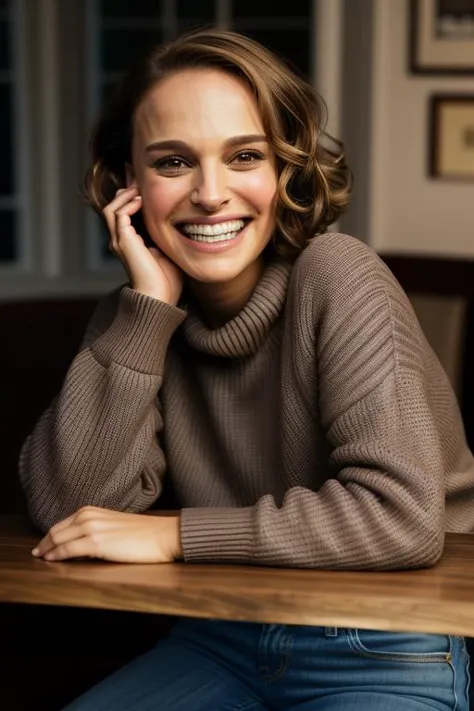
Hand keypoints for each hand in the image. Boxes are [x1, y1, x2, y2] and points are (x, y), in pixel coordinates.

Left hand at [31, 506, 182, 562]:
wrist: (163, 535)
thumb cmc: (144, 533)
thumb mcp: (114, 525)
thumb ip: (96, 529)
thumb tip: (81, 544)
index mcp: (93, 510)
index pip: (62, 524)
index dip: (50, 536)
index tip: (43, 545)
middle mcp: (89, 516)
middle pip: (56, 531)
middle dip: (44, 543)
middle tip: (37, 554)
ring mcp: (92, 528)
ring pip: (58, 540)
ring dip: (47, 550)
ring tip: (42, 558)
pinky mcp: (96, 543)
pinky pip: (68, 550)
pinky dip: (56, 555)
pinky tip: (51, 560)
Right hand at [103, 186, 183, 304]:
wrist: (159, 298)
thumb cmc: (167, 281)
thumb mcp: (169, 251)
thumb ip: (168, 237)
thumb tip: (184, 222)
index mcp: (131, 243)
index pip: (125, 214)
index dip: (132, 198)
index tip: (143, 184)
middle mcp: (121, 241)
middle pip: (113, 208)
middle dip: (125, 191)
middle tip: (137, 177)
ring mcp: (120, 242)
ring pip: (111, 209)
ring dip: (124, 195)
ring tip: (138, 186)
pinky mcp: (123, 242)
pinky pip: (119, 215)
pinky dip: (128, 204)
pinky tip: (140, 200)